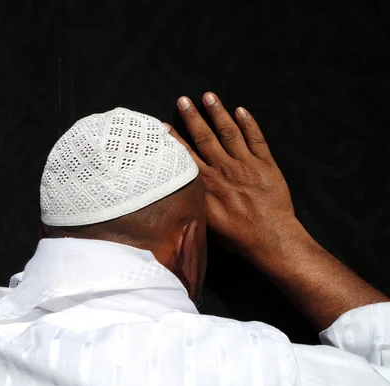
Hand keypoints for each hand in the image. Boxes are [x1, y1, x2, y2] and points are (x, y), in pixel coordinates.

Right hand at [171, 92, 296, 258]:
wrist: (271, 240)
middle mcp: (223, 170)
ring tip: (208, 96)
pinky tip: (241, 110)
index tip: (164, 125)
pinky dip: (249, 124)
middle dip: (192, 117)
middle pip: (205, 137)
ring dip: (218, 113)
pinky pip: (256, 139)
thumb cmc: (237, 237)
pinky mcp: (266, 165)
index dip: (175, 139)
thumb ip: (193, 204)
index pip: (187, 155)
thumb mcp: (206, 224)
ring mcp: (246, 165)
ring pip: (229, 132)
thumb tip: (179, 196)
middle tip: (183, 100)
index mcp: (207, 184)